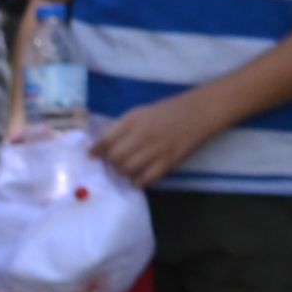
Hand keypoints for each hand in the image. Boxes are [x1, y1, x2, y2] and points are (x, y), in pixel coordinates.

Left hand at [90, 90, 228, 187]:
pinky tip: (138, 178)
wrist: (200, 110)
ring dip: (122, 173)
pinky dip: (138, 181)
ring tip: (125, 171)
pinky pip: (146, 178)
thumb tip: (102, 145)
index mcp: (133, 119)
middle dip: (110, 164)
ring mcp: (156, 149)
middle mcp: (142, 134)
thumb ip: (123, 127)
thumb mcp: (141, 112)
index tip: (91, 157)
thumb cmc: (168, 110)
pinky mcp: (169, 161)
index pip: (106, 139)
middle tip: (112, 165)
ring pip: (127, 169)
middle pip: (114, 157)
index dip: (96, 151)